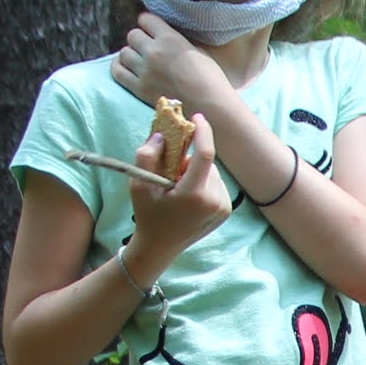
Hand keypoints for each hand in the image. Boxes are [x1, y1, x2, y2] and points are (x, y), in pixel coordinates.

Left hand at [110, 12, 234, 114]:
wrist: (210, 106)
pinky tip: (126, 68)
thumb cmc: (210, 78)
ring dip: (130, 54)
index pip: (146, 19)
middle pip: (132, 35)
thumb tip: (164, 38)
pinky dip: (120, 67)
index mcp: (170, 38)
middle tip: (147, 47)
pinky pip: (118, 72)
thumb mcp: (197, 49)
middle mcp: (154, 51)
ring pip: (124, 53)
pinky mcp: (139, 88)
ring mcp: (145, 71)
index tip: (150, 28)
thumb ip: (177, 41)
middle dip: (139, 39)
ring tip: (138, 59)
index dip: (148, 23)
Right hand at [121, 114, 230, 265]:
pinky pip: (215, 184)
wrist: (160, 247)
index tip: (197, 117)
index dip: (203, 132)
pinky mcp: (226, 211)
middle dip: (190, 160)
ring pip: (212, 173)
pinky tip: (188, 197)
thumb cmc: (147, 215)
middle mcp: (215, 201)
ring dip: (196, 172)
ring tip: (178, 188)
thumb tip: (162, 135)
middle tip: (171, 170)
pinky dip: (203, 183)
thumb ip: (147, 155)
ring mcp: (223, 208)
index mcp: (195, 195)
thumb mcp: (139, 185)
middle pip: (206, 163)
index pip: (206, 155)